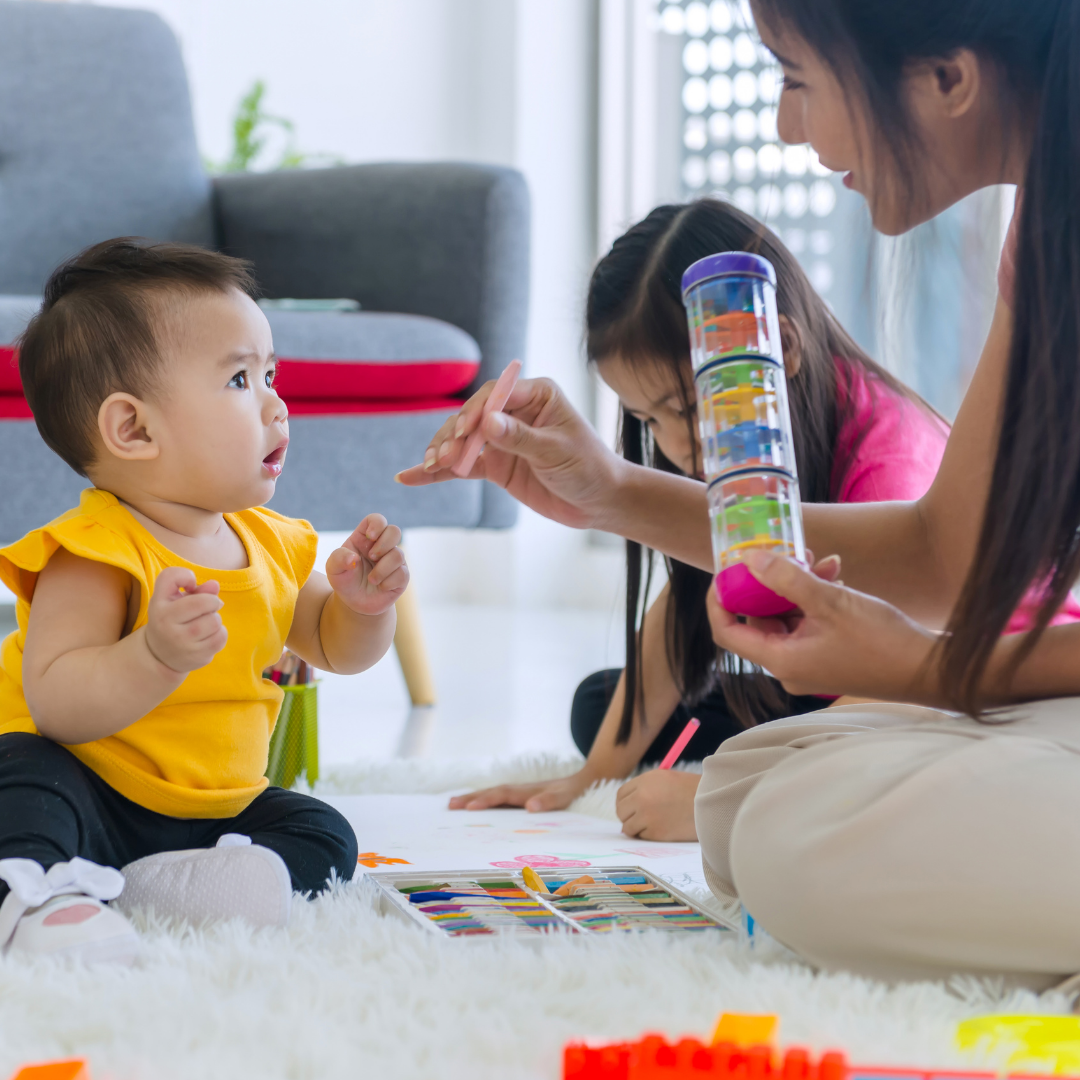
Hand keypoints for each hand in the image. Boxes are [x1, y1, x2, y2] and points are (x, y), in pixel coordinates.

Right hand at [144, 567, 226, 673]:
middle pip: (205, 602)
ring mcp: (181, 643)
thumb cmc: (171, 619)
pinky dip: (220, 633)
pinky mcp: (195, 656)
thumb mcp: (174, 600)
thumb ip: (196, 588)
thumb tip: (214, 585)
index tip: (189, 586)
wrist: (159, 655)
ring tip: (205, 623)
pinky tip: (208, 635)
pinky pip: (221, 637)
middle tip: (207, 607)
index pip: (172, 577)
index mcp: (158, 605)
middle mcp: (165, 623)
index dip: (186, 576)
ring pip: (215, 621)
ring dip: (215, 619)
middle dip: (212, 602)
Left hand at [326, 514, 408, 616]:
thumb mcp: (333, 569)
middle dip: (384, 544)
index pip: (377, 520)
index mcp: (365, 538)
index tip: (370, 537)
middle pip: (395, 531)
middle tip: (372, 556)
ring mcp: (393, 560)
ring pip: (398, 555)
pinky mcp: (402, 576)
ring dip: (382, 569)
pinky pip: (403, 574)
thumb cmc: (344, 580)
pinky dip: (388, 582)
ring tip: (371, 579)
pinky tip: (380, 586)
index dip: (377, 524)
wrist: (354, 602)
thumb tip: (354, 558)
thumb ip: (338, 558)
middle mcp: (382, 546)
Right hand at [395, 376, 623, 530]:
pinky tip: (411, 477)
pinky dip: (439, 473)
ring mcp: (502, 439)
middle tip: (442, 455)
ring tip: (427, 465)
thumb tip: (487, 422)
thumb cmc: (588, 467)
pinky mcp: (496, 464)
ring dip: (442, 452)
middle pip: (473, 416)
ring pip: (462, 440)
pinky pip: (462, 466)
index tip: (464, 431)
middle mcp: (514, 412)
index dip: (476, 411)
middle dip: (454, 434)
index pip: (496, 395)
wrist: (599, 501)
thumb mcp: (556, 451)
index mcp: (536, 395)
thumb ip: (520, 437)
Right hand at [448, 771, 593, 812]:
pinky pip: (497, 798)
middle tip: (450, 805)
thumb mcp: (564, 797)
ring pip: (491, 794)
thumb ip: (548, 801)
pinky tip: (473, 806)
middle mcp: (519, 790)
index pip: (502, 795)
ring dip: (473, 798)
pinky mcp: (519, 796)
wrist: (582, 780)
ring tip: (452, 804)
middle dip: (470, 798)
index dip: (486, 801)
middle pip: (491, 792)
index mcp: (526, 791)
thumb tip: (530, 806)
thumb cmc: (571, 791)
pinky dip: (483, 800)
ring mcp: (517, 792)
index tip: (469, 807)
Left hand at [616, 770, 700, 840]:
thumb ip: (646, 788)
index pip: (621, 794)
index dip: (626, 803)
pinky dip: (648, 835)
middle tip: (640, 819)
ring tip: (653, 825)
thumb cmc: (692, 791)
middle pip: (621, 811)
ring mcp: (647, 815)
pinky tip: (663, 829)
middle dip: (628, 816)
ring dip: (637, 828)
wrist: (712, 804)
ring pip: (628, 827)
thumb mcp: (665, 779)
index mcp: (645, 781)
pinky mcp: (655, 832)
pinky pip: (642, 836)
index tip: (632, 808)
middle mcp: (642, 797)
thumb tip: (629, 806)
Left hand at [707, 549, 938, 700]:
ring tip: (821, 559)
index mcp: (781, 660)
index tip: (724, 571)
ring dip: (798, 586)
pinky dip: (816, 599)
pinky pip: (808, 623)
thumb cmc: (882, 642)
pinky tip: (835, 573)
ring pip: (787, 617)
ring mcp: (809, 662)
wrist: (930, 669)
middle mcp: (789, 666)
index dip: (720, 600)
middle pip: (759, 620)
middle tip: (786, 554)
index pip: (727, 632)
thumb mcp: (831, 602)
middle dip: (771, 583)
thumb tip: (750, 559)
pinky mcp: (828, 655)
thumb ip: (787, 580)